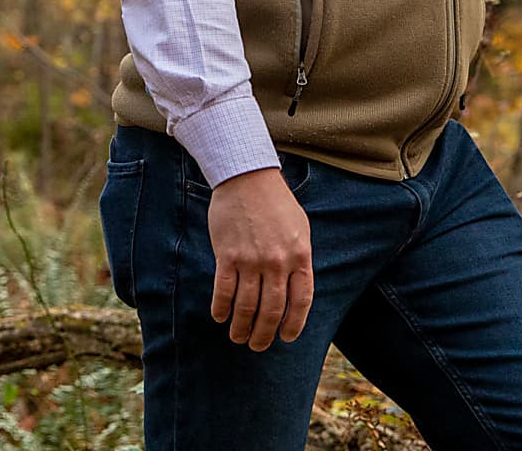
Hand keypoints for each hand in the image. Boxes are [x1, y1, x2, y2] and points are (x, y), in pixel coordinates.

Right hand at [208, 167, 313, 350]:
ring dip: (241, 327)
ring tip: (238, 336)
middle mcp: (277, 262)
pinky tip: (220, 316)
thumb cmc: (275, 202)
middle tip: (257, 345)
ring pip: (246, 307)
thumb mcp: (299, 228)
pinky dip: (221, 309)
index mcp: (300, 255)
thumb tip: (296, 290)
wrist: (247, 176)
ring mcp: (252, 260)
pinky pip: (223, 292)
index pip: (301, 301)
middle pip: (272, 311)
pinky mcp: (228, 255)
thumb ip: (299, 258)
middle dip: (264, 335)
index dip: (293, 325)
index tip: (285, 337)